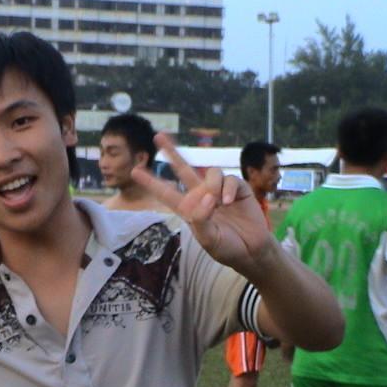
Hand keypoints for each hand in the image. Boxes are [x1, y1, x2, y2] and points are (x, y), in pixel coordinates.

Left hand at [131, 132, 271, 275]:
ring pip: (211, 172)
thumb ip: (202, 219)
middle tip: (158, 135)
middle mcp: (201, 196)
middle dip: (171, 151)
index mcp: (188, 209)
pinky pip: (230, 179)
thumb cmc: (226, 248)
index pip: (166, 193)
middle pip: (183, 169)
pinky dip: (229, 189)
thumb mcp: (208, 239)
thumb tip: (206, 197)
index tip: (134, 171)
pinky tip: (229, 203)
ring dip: (213, 185)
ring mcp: (219, 190)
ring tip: (220, 203)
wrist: (252, 251)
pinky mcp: (238, 189)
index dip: (151, 182)